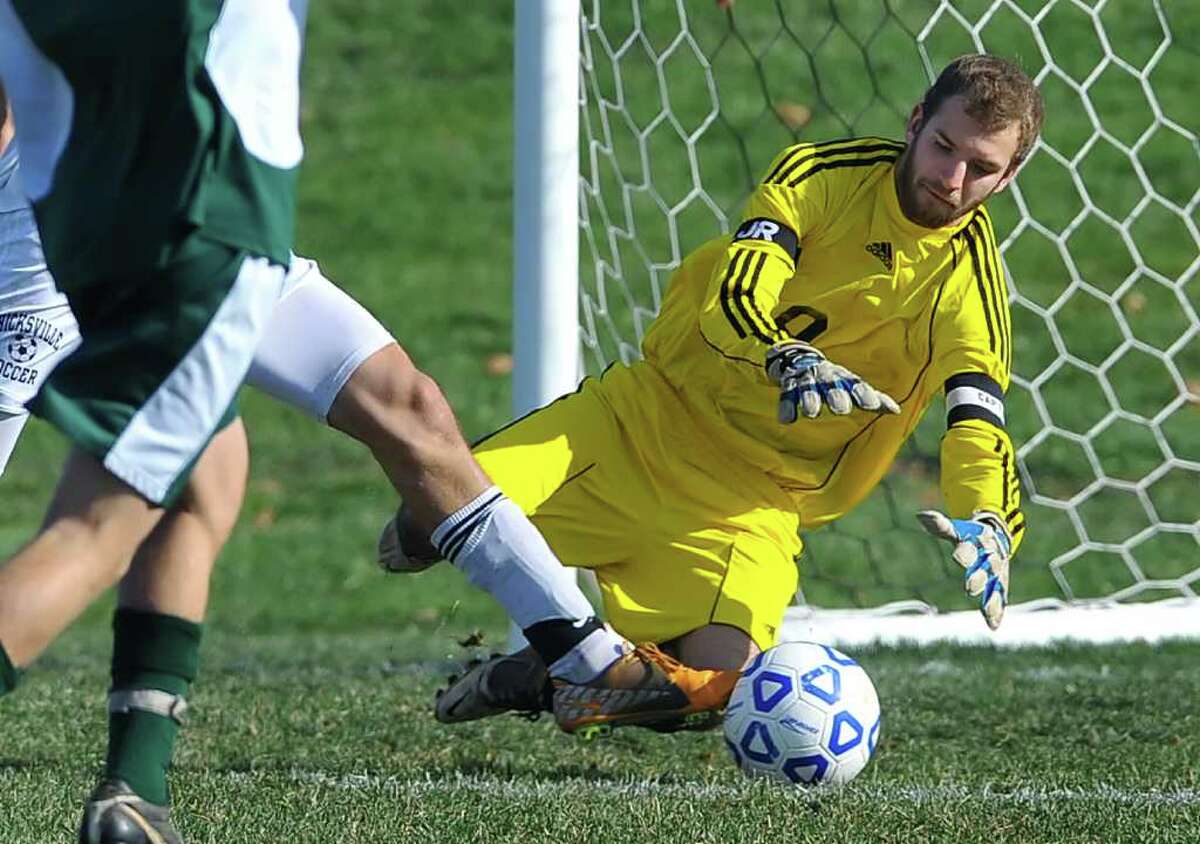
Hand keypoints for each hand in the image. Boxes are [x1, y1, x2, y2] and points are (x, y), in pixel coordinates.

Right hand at [765, 341, 900, 422]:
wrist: (798, 358)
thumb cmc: (832, 378)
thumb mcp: (850, 384)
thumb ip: (871, 397)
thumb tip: (897, 411)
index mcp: (843, 377)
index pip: (856, 385)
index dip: (864, 395)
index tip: (873, 407)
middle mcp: (826, 376)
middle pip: (832, 384)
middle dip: (836, 395)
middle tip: (841, 410)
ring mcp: (807, 378)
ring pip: (808, 388)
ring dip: (810, 399)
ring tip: (812, 413)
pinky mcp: (789, 382)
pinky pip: (787, 393)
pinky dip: (787, 405)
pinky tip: (787, 420)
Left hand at [916, 510, 1011, 629]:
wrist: (997, 536)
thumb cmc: (970, 533)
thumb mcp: (956, 529)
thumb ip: (940, 525)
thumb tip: (919, 515)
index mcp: (978, 543)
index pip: (969, 548)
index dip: (964, 553)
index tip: (956, 558)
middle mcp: (990, 558)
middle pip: (984, 569)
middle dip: (978, 578)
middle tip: (969, 588)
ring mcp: (997, 573)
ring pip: (995, 587)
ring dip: (991, 600)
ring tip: (987, 613)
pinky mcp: (1000, 585)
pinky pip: (1000, 599)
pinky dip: (997, 612)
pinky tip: (993, 626)